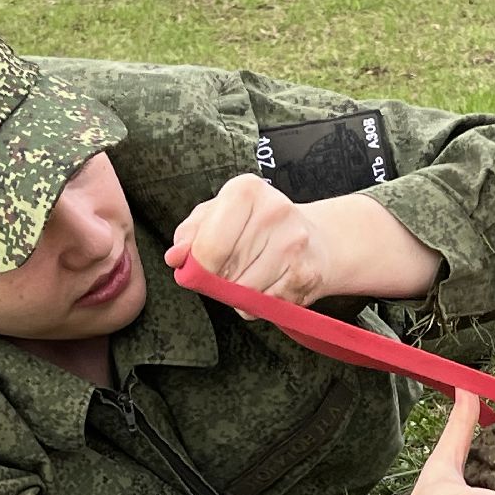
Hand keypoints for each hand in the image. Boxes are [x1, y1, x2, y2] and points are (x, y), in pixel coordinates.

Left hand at [163, 175, 438, 306]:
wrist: (318, 241)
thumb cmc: (259, 227)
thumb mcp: (219, 215)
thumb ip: (191, 232)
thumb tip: (175, 257)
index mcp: (246, 191)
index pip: (209, 245)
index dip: (199, 265)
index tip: (201, 266)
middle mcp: (274, 212)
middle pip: (226, 272)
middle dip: (221, 279)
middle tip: (232, 270)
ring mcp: (294, 244)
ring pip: (245, 292)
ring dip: (241, 294)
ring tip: (252, 276)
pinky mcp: (307, 274)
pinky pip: (267, 304)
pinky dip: (262, 303)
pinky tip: (270, 284)